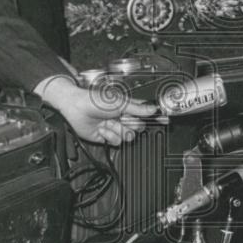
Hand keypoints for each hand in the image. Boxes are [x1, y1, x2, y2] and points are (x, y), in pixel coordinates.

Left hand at [39, 76, 156, 144]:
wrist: (77, 108)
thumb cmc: (95, 100)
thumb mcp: (119, 102)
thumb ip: (137, 108)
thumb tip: (153, 109)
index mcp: (127, 106)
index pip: (145, 112)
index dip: (155, 117)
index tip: (165, 120)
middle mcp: (122, 117)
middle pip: (138, 127)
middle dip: (131, 124)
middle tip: (123, 118)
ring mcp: (115, 127)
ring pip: (127, 136)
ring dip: (117, 130)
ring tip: (108, 122)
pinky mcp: (106, 137)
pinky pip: (116, 142)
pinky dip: (109, 136)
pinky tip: (102, 129)